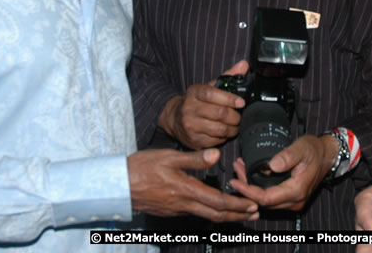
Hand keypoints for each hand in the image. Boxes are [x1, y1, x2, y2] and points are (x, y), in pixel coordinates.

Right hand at [127, 148, 257, 222]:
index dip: (236, 206)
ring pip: (206, 216)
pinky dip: (210, 213)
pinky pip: (195, 214)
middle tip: (253, 214)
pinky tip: (214, 209)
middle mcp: (183, 204)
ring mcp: (177, 210)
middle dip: (237, 215)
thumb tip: (215, 155)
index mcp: (185, 190)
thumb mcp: (169, 157)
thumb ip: (194, 158)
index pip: (217, 202)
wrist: (118, 184)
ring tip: (240, 213)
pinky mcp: (171, 210)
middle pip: (215, 214)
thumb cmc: (141, 168)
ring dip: (225, 216)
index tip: (250, 205)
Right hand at [158, 60, 248, 149]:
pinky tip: (224, 132)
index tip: (241, 102)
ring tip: (235, 125)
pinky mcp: (194, 140)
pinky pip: (216, 141)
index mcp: (194, 92)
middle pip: (219, 114)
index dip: (229, 98)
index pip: (212, 94)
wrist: (175, 118)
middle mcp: (189, 109)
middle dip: (235, 116)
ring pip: (220, 129)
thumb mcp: (209, 87)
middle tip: (240, 116)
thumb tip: (244, 65)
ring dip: (233, 129)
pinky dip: (224, 137)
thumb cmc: (196, 101)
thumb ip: (228, 76)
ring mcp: (190, 126)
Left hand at [228, 134, 336, 210]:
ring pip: (266, 201)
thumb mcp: (301, 148)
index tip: (235, 181)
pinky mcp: (291, 198)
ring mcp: (293, 201)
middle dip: (246, 188)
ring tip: (240, 168)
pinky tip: (251, 174)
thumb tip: (272, 165)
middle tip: (237, 168)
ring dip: (251, 187)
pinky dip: (259, 187)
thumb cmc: (314, 150)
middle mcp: (295, 201)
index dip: (248, 191)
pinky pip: (271, 197)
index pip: (266, 198)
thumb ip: (288, 156)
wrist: (327, 155)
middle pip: (263, 201)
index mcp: (296, 190)